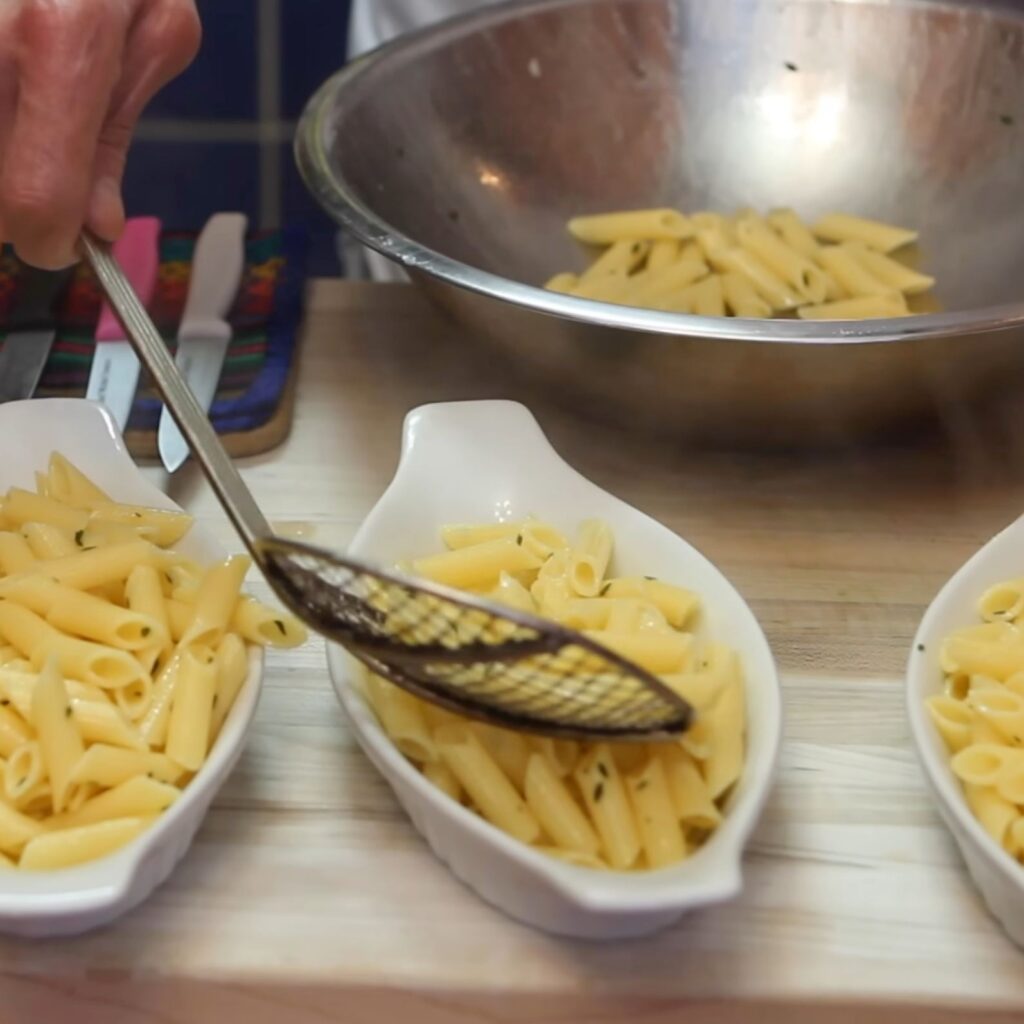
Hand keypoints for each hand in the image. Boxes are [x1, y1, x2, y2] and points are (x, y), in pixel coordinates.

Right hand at [0, 0, 199, 267]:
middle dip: (13, 209)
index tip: (63, 239)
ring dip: (1, 171)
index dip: (49, 238)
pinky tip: (17, 101)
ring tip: (29, 128)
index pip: (33, 197)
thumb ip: (116, 136)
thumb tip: (97, 225)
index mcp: (62, 36)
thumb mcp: (152, 27)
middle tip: (40, 182)